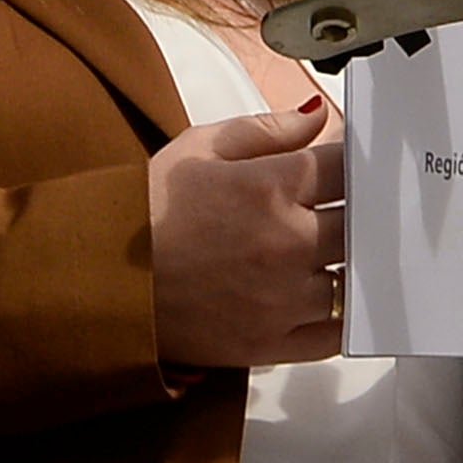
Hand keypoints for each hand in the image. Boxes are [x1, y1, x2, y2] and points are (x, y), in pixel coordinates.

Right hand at [148, 94, 346, 370]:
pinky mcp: (271, 344)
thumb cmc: (147, 208)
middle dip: (360, 213)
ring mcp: (283, 300)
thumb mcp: (199, 148)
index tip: (353, 166)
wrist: (102, 279)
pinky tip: (325, 299)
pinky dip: (339, 318)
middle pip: (360, 226)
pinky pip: (333, 335)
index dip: (355, 163)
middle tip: (350, 209)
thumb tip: (319, 117)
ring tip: (327, 254)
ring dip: (344, 266)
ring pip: (351, 280)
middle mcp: (286, 244)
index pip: (346, 168)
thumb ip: (267, 129)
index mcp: (269, 186)